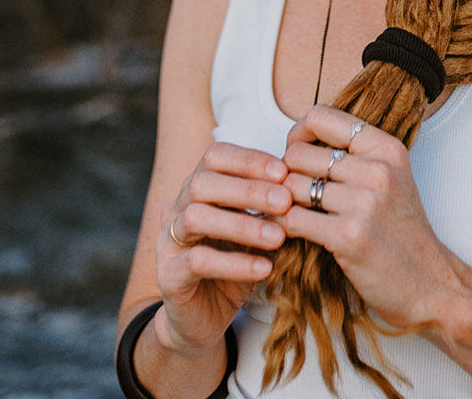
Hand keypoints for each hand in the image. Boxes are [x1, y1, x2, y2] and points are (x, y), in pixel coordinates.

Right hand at [155, 142, 291, 353]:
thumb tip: (303, 186)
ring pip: (196, 218)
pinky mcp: (168, 276)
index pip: (216, 156)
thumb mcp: (257, 229)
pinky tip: (263, 268)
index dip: (249, 160)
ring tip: (278, 237)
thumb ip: (270, 208)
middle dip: (247, 189)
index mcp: (198, 187)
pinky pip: (197, 261)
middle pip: (202, 182)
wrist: (204, 316)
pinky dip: (234, 263)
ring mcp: (168, 241)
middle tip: (285, 201)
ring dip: (241, 224)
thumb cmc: (236, 261)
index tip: (284, 171)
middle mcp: (177, 208)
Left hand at [280, 106, 463, 331]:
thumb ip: (355, 155)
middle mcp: (377, 169)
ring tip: (292, 214)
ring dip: (283, 203)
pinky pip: (292, 220)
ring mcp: (365, 202)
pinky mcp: (349, 236)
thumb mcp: (391, 178)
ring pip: (291, 186)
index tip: (297, 153)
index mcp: (386, 147)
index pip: (321, 116)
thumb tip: (299, 140)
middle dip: (287, 174)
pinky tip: (291, 234)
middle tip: (295, 193)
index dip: (297, 133)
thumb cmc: (402, 232)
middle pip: (298, 154)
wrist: (431, 284)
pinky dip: (282, 227)